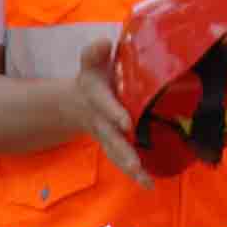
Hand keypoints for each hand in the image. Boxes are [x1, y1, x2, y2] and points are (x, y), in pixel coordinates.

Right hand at [60, 34, 146, 182]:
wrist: (77, 102)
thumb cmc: (93, 78)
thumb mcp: (91, 62)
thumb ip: (95, 52)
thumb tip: (104, 43)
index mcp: (97, 97)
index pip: (104, 104)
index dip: (113, 113)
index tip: (125, 122)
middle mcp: (102, 121)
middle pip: (111, 139)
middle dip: (123, 152)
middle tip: (135, 165)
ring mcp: (108, 136)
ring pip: (116, 154)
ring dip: (130, 169)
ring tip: (145, 182)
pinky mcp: (115, 145)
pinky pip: (123, 160)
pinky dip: (135, 174)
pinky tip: (148, 183)